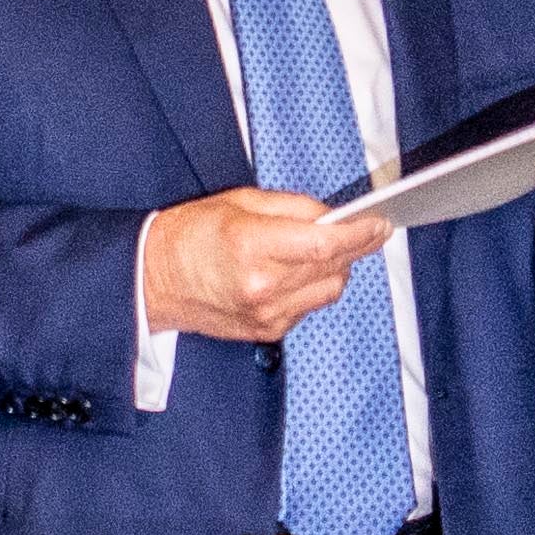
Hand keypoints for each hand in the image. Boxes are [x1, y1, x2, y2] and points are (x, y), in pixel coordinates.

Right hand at [137, 186, 391, 344]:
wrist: (154, 281)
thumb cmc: (192, 235)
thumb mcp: (241, 202)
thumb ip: (293, 208)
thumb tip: (333, 216)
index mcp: (253, 246)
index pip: (325, 245)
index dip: (360, 234)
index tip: (381, 223)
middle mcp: (263, 287)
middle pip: (334, 269)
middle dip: (355, 247)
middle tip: (367, 228)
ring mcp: (266, 316)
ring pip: (329, 291)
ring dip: (336, 269)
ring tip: (327, 249)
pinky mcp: (267, 332)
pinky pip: (309, 308)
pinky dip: (312, 288)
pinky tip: (297, 272)